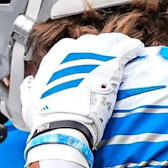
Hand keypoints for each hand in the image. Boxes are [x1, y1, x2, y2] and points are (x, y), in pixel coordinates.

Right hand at [20, 32, 143, 142]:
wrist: (63, 125)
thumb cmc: (46, 116)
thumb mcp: (29, 100)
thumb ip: (30, 88)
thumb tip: (29, 83)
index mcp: (55, 56)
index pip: (71, 47)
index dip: (81, 55)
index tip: (86, 62)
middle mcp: (75, 51)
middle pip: (92, 43)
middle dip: (100, 50)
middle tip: (106, 60)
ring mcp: (95, 55)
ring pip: (111, 41)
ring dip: (118, 46)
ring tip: (126, 50)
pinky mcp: (112, 63)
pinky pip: (127, 48)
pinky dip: (133, 48)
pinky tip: (138, 50)